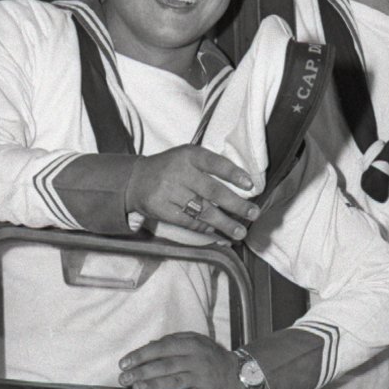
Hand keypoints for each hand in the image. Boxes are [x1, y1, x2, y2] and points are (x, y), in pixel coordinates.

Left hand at [119, 332, 242, 388]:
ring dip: (154, 385)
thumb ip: (173, 342)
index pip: (162, 348)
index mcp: (191, 345)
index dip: (141, 355)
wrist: (240, 373)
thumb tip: (148, 345)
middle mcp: (196, 360)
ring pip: (175, 381)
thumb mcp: (196, 342)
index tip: (124, 363)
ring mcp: (202, 378)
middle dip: (142, 372)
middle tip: (124, 379)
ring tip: (137, 388)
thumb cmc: (212, 357)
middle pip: (166, 365)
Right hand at [125, 145, 259, 241]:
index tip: (250, 185)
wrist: (135, 179)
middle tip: (254, 214)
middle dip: (236, 204)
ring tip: (240, 231)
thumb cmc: (171, 168)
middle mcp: (179, 171)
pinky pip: (188, 221)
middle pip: (213, 190)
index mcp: (189, 155)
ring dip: (224, 223)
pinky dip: (204, 228)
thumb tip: (243, 188)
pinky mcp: (161, 208)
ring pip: (202, 210)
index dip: (234, 174)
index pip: (215, 163)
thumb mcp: (187, 157)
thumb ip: (210, 167)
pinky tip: (217, 232)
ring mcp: (169, 191)